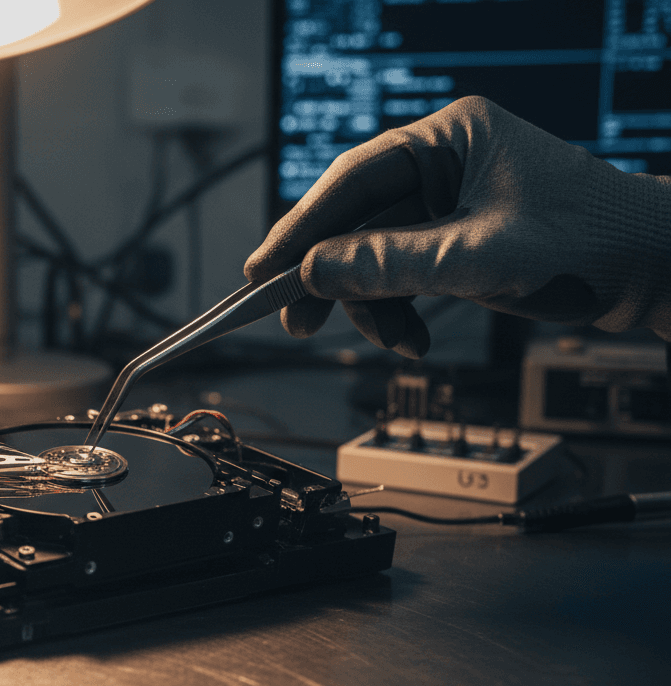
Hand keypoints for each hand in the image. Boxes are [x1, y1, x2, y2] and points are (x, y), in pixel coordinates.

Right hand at [245, 96, 670, 357]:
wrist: (654, 272)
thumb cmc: (588, 245)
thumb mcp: (474, 258)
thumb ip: (386, 264)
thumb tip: (312, 274)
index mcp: (449, 138)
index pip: (352, 180)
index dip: (300, 228)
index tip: (261, 271)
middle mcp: (443, 163)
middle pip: (355, 219)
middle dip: (329, 275)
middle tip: (295, 319)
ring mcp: (449, 201)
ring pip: (374, 254)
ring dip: (372, 303)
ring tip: (393, 340)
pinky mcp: (456, 238)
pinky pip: (401, 272)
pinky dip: (399, 308)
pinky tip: (414, 338)